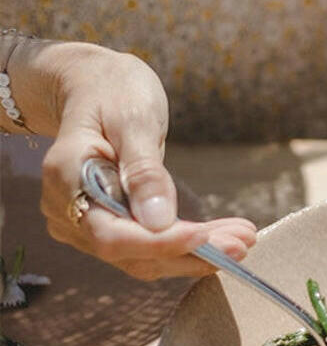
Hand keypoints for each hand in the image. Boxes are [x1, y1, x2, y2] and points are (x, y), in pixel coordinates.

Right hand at [9, 38, 256, 278]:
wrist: (95, 87)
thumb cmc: (113, 92)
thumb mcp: (133, 118)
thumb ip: (144, 170)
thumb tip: (158, 221)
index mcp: (66, 178)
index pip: (110, 233)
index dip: (158, 243)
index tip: (203, 236)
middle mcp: (68, 211)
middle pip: (130, 253)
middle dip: (189, 254)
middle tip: (241, 244)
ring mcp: (83, 224)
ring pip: (144, 257)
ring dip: (195, 254)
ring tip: (242, 240)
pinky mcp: (108, 228)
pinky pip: (147, 248)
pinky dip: (186, 245)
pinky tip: (223, 238)